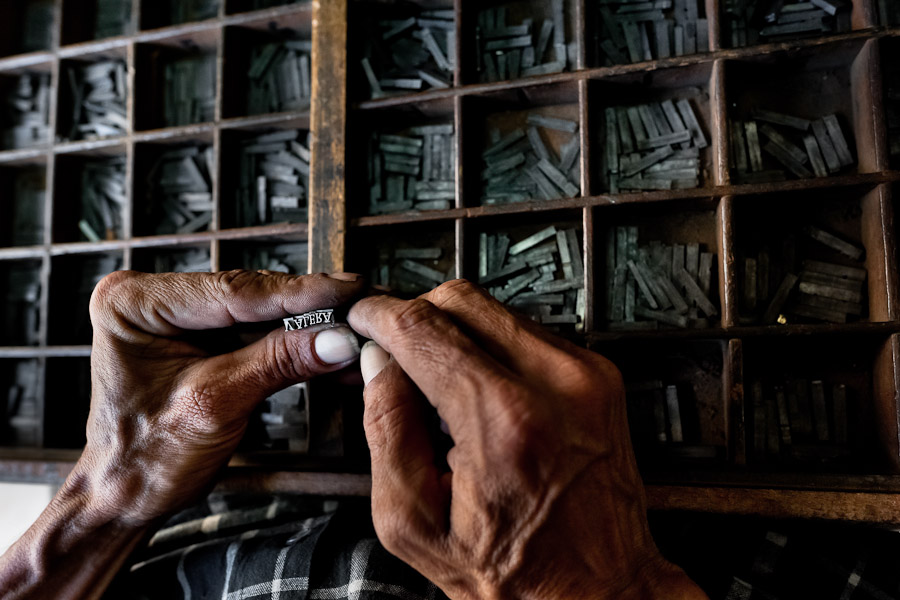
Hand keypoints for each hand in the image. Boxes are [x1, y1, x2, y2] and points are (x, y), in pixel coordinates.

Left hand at [82, 269, 363, 523]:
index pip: (232, 290)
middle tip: (361, 305)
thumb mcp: (216, 405)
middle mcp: (155, 298)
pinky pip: (258, 334)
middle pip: (250, 296)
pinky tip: (332, 350)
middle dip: (309, 307)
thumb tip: (336, 339)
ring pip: (261, 313)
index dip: (297, 292)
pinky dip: (295, 345)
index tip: (345, 289)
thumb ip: (277, 363)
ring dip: (309, 326)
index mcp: (135, 302)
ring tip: (355, 328)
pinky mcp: (202, 336)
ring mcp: (179, 315)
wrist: (128, 497)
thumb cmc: (146, 458)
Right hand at [349, 280, 706, 599]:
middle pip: (461, 300)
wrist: (603, 587)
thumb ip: (386, 431)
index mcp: (504, 423)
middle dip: (415, 315)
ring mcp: (584, 374)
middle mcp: (554, 384)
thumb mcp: (415, 523)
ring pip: (494, 309)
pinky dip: (491, 348)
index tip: (361, 318)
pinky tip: (480, 393)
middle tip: (394, 350)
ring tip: (440, 387)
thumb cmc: (516, 571)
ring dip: (454, 332)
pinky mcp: (598, 374)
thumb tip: (378, 364)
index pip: (423, 328)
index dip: (379, 315)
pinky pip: (526, 332)